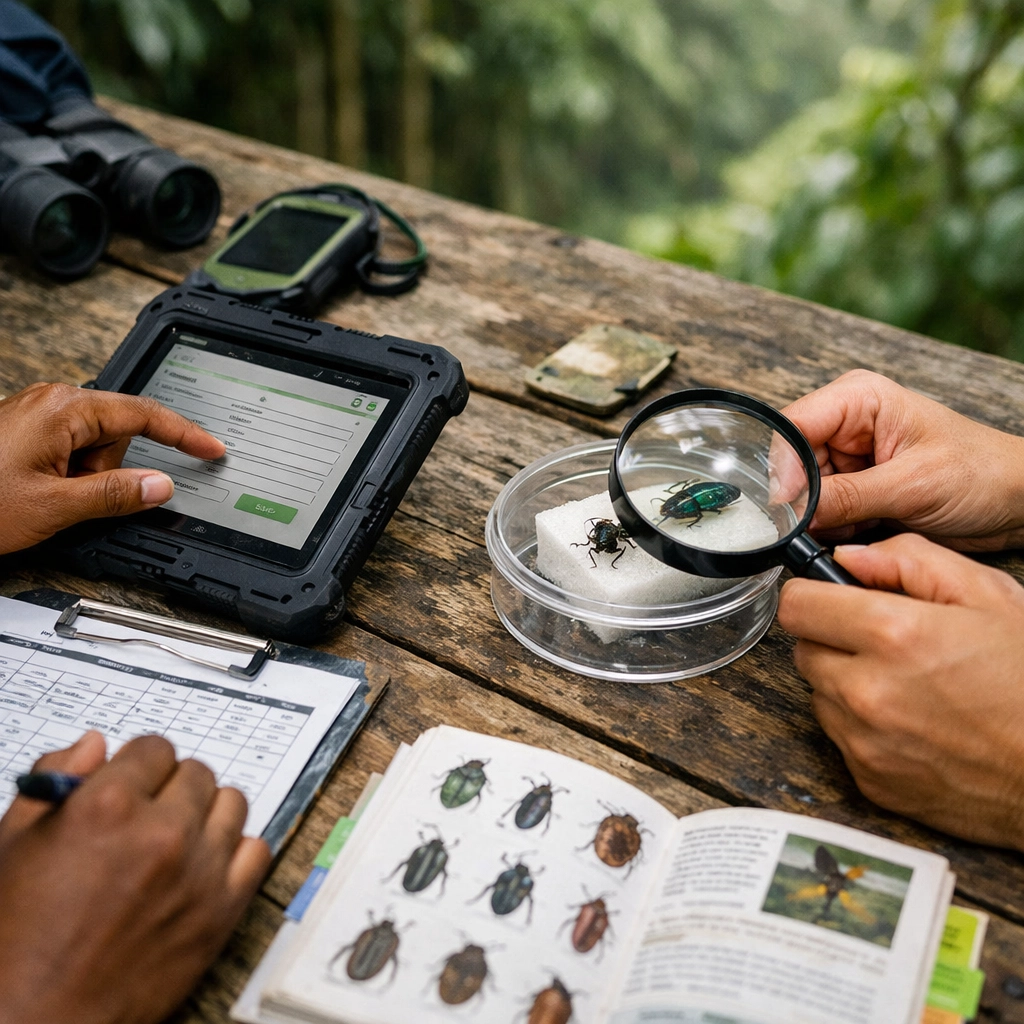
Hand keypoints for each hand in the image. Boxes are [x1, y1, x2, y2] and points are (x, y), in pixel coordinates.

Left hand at [0, 382, 224, 554]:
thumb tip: (161, 485)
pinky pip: (71, 452)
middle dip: (110, 472)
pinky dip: (70, 477)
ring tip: (46, 499)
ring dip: (86, 479)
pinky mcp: (28, 432)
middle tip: (76, 499)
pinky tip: (40, 495)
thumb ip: (117, 494)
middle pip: (118, 434)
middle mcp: (53, 403)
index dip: (185, 434)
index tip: (212, 449)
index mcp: (65, 409)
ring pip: (95, 448)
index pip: (145, 414)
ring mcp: (38, 416)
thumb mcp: (56, 506)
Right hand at [0, 735, 270, 1023]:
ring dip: (206, 814)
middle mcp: (162, 832)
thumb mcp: (11, 846)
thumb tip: (92, 745)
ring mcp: (200, 872)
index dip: (137, 765)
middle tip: (147, 815)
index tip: (131, 782)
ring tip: (176, 838)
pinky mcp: (222, 912)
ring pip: (231, 804)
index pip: (155, 747)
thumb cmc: (14, 942)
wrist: (32, 1022)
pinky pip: (257, 851)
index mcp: (107, 807)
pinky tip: (205, 864)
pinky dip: (235, 852)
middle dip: (170, 787)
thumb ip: (53, 781)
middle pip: (196, 773)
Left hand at [778, 534, 1023, 848]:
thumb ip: (909, 560)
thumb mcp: (988, 596)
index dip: (813, 595)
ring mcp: (863, 740)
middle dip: (834, 639)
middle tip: (884, 644)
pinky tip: (911, 721)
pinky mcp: (867, 778)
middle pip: (803, 649)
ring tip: (906, 684)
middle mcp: (867, 691)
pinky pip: (839, 736)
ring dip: (846, 682)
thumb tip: (848, 557)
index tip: (831, 598)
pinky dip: (862, 725)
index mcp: (893, 635)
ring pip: (819, 693)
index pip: (796, 605)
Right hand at [781, 369, 1023, 550]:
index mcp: (859, 399)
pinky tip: (863, 528)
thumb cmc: (982, 473)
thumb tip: (795, 512)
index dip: (783, 467)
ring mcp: (849, 455)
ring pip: (804, 490)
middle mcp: (847, 423)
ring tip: (860, 523)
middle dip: (804, 498)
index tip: (785, 507)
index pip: (793, 426)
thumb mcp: (913, 485)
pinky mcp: (855, 485)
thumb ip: (848, 497)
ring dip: (822, 517)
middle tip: (825, 523)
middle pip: (792, 461)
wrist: (1017, 501)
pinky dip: (835, 526)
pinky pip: (822, 509)